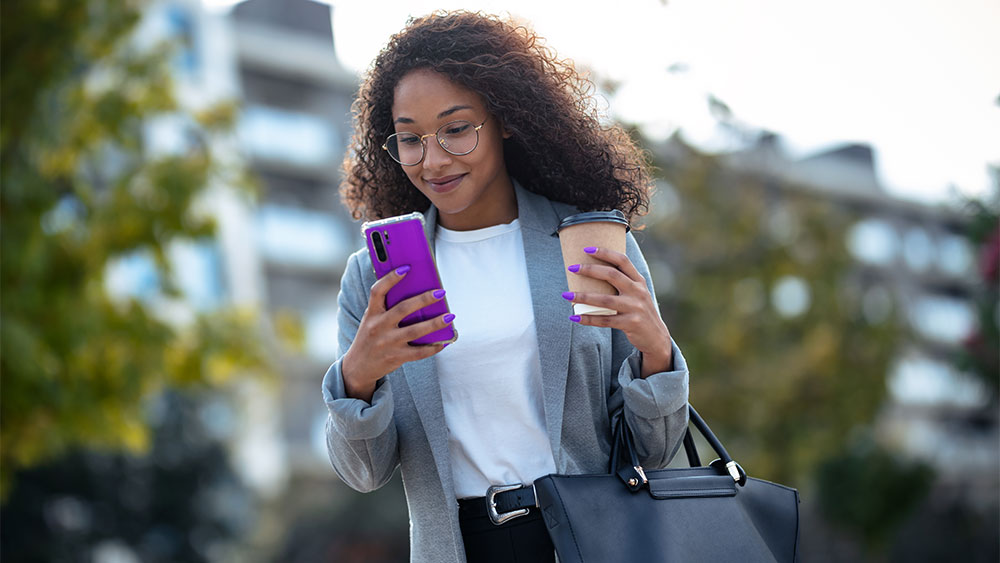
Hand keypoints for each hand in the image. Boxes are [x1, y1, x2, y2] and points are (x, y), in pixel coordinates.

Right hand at [342, 265, 453, 401]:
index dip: (390, 278)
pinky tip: (444, 342)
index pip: (378, 291)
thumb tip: (416, 293)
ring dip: (435, 323)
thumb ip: (387, 307)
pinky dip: (433, 347)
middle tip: (441, 292)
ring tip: (450, 316)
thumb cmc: (371, 336)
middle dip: (424, 299)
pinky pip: (419, 352)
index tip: (406, 268)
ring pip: (415, 331)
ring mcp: (387, 343)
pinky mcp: (396, 357)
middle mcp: (378, 327)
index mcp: (371, 313)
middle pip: (403, 309)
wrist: (358, 366)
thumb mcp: (372, 319)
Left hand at [564, 247, 671, 377]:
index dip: (605, 253)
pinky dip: (588, 319)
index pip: (622, 261)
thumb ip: (623, 282)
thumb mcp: (637, 293)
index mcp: (638, 281)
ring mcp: (635, 307)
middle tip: (572, 268)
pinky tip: (575, 318)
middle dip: (590, 270)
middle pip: (612, 275)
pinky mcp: (630, 323)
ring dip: (583, 297)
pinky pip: (605, 320)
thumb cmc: (639, 311)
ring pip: (605, 300)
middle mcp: (638, 291)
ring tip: (566, 295)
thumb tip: (594, 271)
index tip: (587, 249)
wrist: (656, 337)